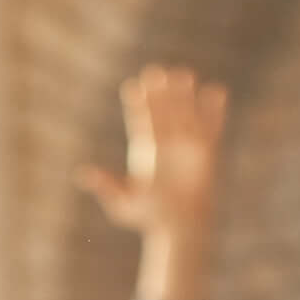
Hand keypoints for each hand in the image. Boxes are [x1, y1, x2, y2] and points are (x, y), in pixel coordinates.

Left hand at [76, 66, 227, 238]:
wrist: (181, 226)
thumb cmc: (150, 218)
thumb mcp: (124, 205)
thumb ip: (107, 187)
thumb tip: (82, 174)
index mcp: (144, 147)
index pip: (140, 119)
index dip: (137, 103)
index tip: (133, 88)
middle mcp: (165, 139)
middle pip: (162, 109)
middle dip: (160, 92)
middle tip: (156, 73)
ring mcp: (187, 142)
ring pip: (185, 111)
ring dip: (185, 93)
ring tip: (184, 75)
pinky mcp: (207, 149)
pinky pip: (211, 125)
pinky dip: (214, 109)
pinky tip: (216, 92)